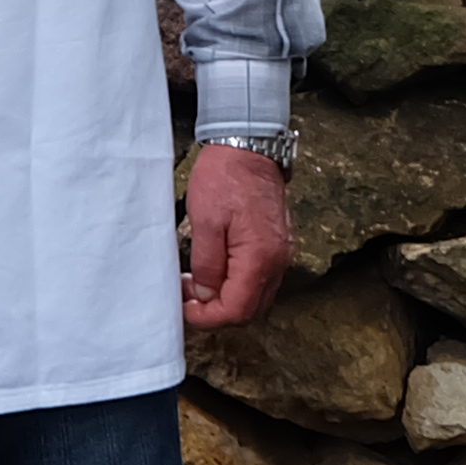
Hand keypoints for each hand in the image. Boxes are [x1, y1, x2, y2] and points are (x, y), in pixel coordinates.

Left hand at [183, 145, 291, 324]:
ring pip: (256, 297)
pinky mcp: (277, 245)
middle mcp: (277, 262)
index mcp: (260, 258)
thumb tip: (205, 294)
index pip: (237, 310)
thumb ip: (207, 264)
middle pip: (249, 310)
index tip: (184, 308)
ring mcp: (280, 254)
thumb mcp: (205, 221)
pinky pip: (259, 280)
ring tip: (196, 283)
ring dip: (226, 299)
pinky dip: (237, 285)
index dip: (207, 317)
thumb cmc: (225, 177)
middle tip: (187, 296)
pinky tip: (214, 270)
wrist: (249, 147)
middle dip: (216, 312)